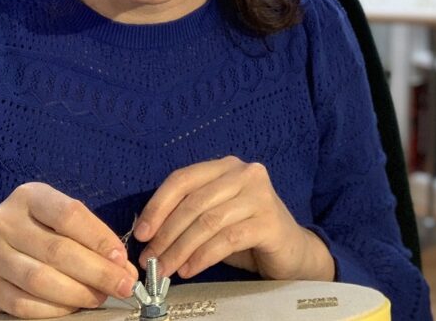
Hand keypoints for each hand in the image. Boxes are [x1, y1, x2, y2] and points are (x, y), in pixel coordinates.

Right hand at [0, 182, 138, 319]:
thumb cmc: (35, 231)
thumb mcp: (56, 218)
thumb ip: (88, 236)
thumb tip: (123, 267)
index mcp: (29, 196)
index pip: (68, 214)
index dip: (99, 238)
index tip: (122, 259)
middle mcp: (6, 222)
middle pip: (57, 250)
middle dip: (97, 271)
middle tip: (123, 285)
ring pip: (41, 280)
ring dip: (78, 293)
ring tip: (101, 297)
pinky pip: (26, 304)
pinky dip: (55, 310)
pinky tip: (74, 308)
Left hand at [133, 156, 333, 282]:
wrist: (294, 251)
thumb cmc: (247, 232)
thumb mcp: (214, 217)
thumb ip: (188, 215)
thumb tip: (148, 232)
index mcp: (224, 165)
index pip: (182, 179)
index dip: (158, 205)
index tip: (141, 232)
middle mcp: (243, 172)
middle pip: (193, 202)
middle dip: (166, 233)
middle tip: (150, 259)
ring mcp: (259, 194)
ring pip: (208, 221)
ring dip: (181, 249)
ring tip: (166, 269)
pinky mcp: (270, 221)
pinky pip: (227, 239)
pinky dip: (203, 256)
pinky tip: (190, 269)